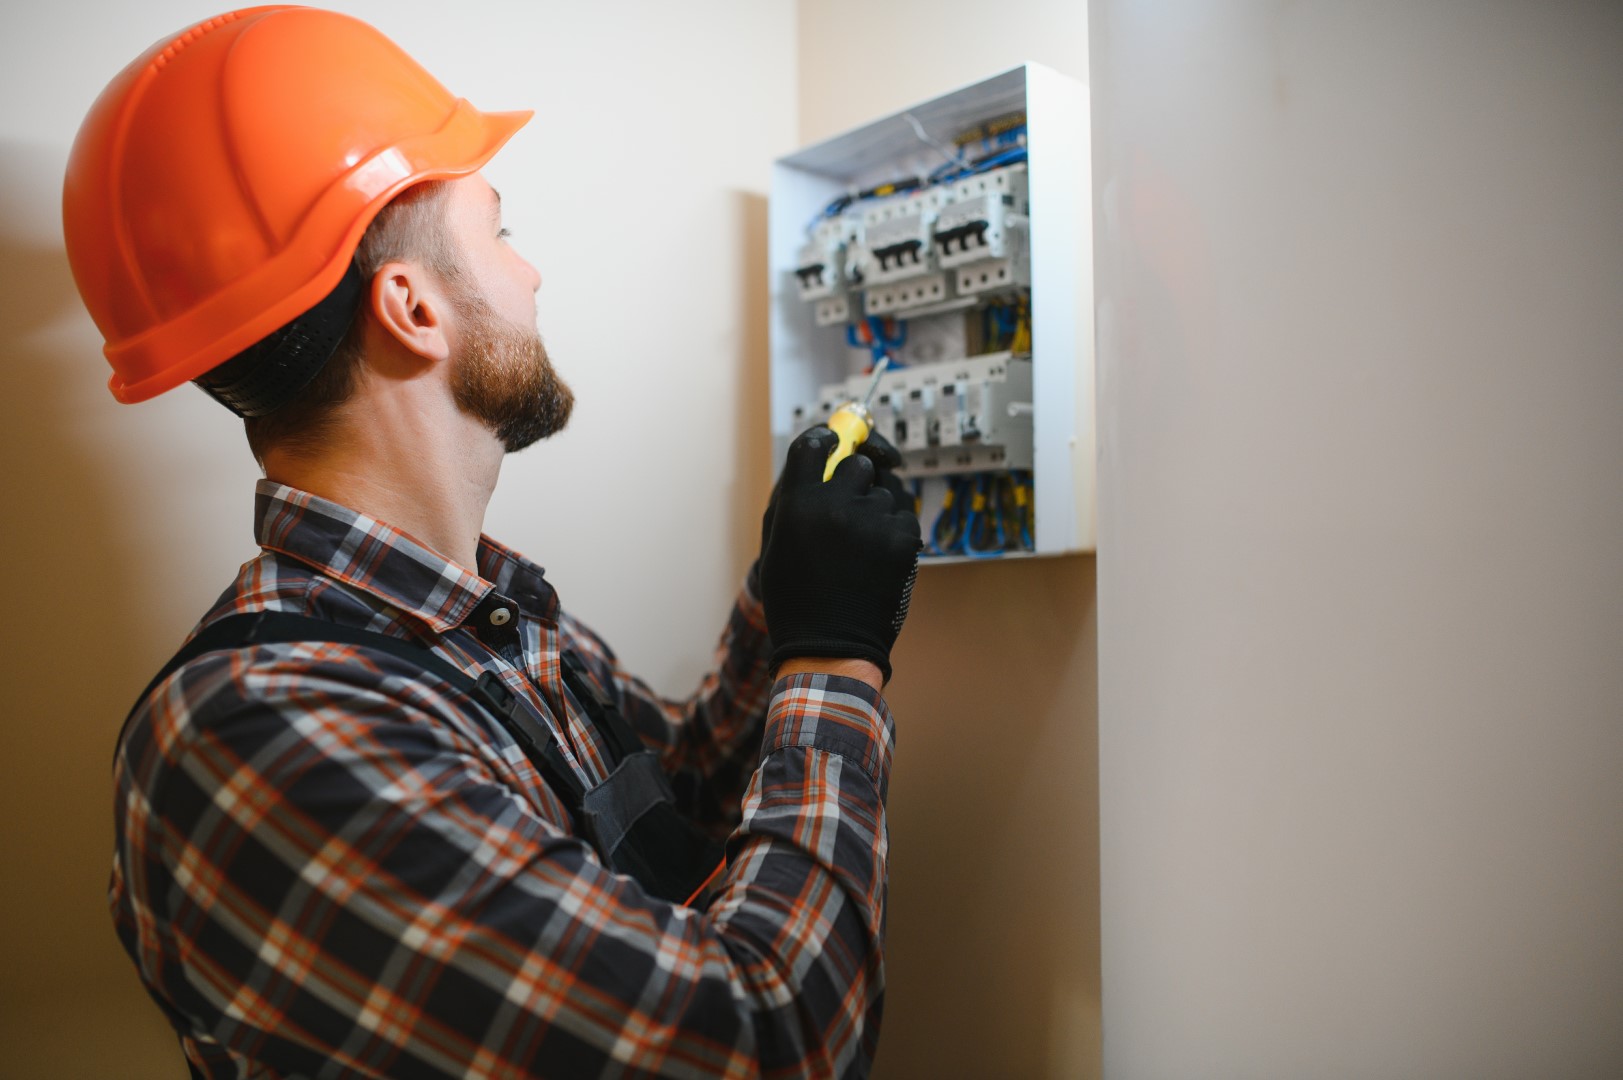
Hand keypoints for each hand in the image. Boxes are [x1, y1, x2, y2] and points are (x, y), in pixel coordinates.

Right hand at [749, 430, 909, 595]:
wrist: (830, 643)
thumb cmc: (796, 595)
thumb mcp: (776, 542)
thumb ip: (794, 497)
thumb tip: (819, 460)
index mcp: (798, 503)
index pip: (815, 443)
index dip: (827, 439)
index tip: (834, 443)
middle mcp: (835, 504)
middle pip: (859, 463)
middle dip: (856, 480)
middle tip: (849, 506)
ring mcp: (873, 520)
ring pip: (885, 491)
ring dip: (876, 509)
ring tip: (861, 544)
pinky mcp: (902, 538)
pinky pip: (903, 514)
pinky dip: (894, 529)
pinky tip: (878, 554)